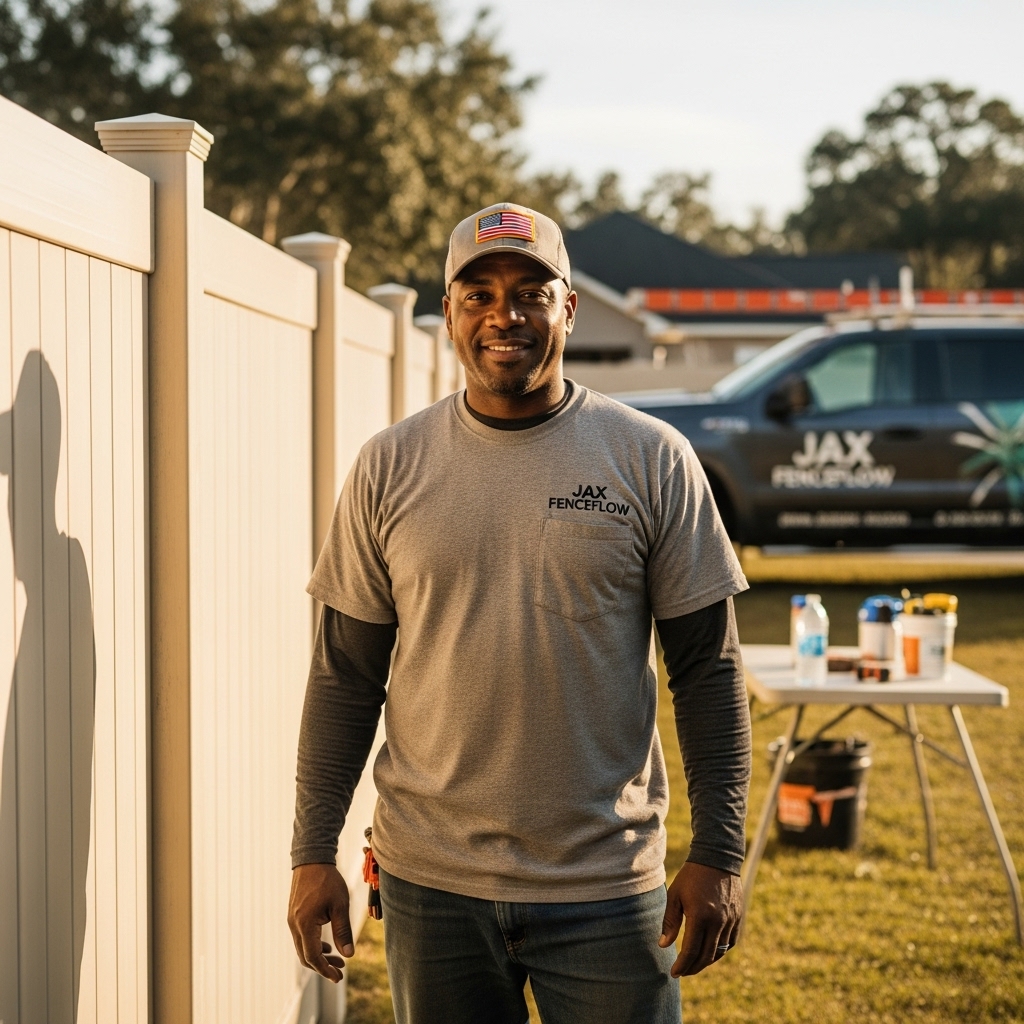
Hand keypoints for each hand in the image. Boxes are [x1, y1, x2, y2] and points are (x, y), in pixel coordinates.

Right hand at [287, 863, 354, 982]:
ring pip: (302, 948)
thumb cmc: (328, 880)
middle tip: (340, 971)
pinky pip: (301, 938)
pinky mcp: (294, 916)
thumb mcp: (340, 905)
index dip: (325, 969)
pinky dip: (313, 946)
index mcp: (304, 924)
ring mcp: (292, 921)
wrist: (312, 860)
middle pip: (305, 956)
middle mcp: (294, 925)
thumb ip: (343, 931)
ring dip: (319, 956)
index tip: (338, 977)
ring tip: (338, 959)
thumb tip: (349, 955)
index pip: (313, 956)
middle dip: (323, 966)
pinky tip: (327, 945)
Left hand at [659, 861, 742, 977]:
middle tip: (683, 972)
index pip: (691, 950)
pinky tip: (709, 952)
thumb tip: (664, 945)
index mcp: (700, 915)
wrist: (717, 858)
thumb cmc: (691, 876)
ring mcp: (730, 920)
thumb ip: (670, 921)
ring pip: (719, 951)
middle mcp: (718, 921)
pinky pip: (730, 942)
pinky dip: (719, 951)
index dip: (682, 965)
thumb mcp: (675, 895)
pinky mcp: (738, 918)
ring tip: (694, 964)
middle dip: (693, 968)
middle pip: (706, 956)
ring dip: (706, 962)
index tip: (674, 972)